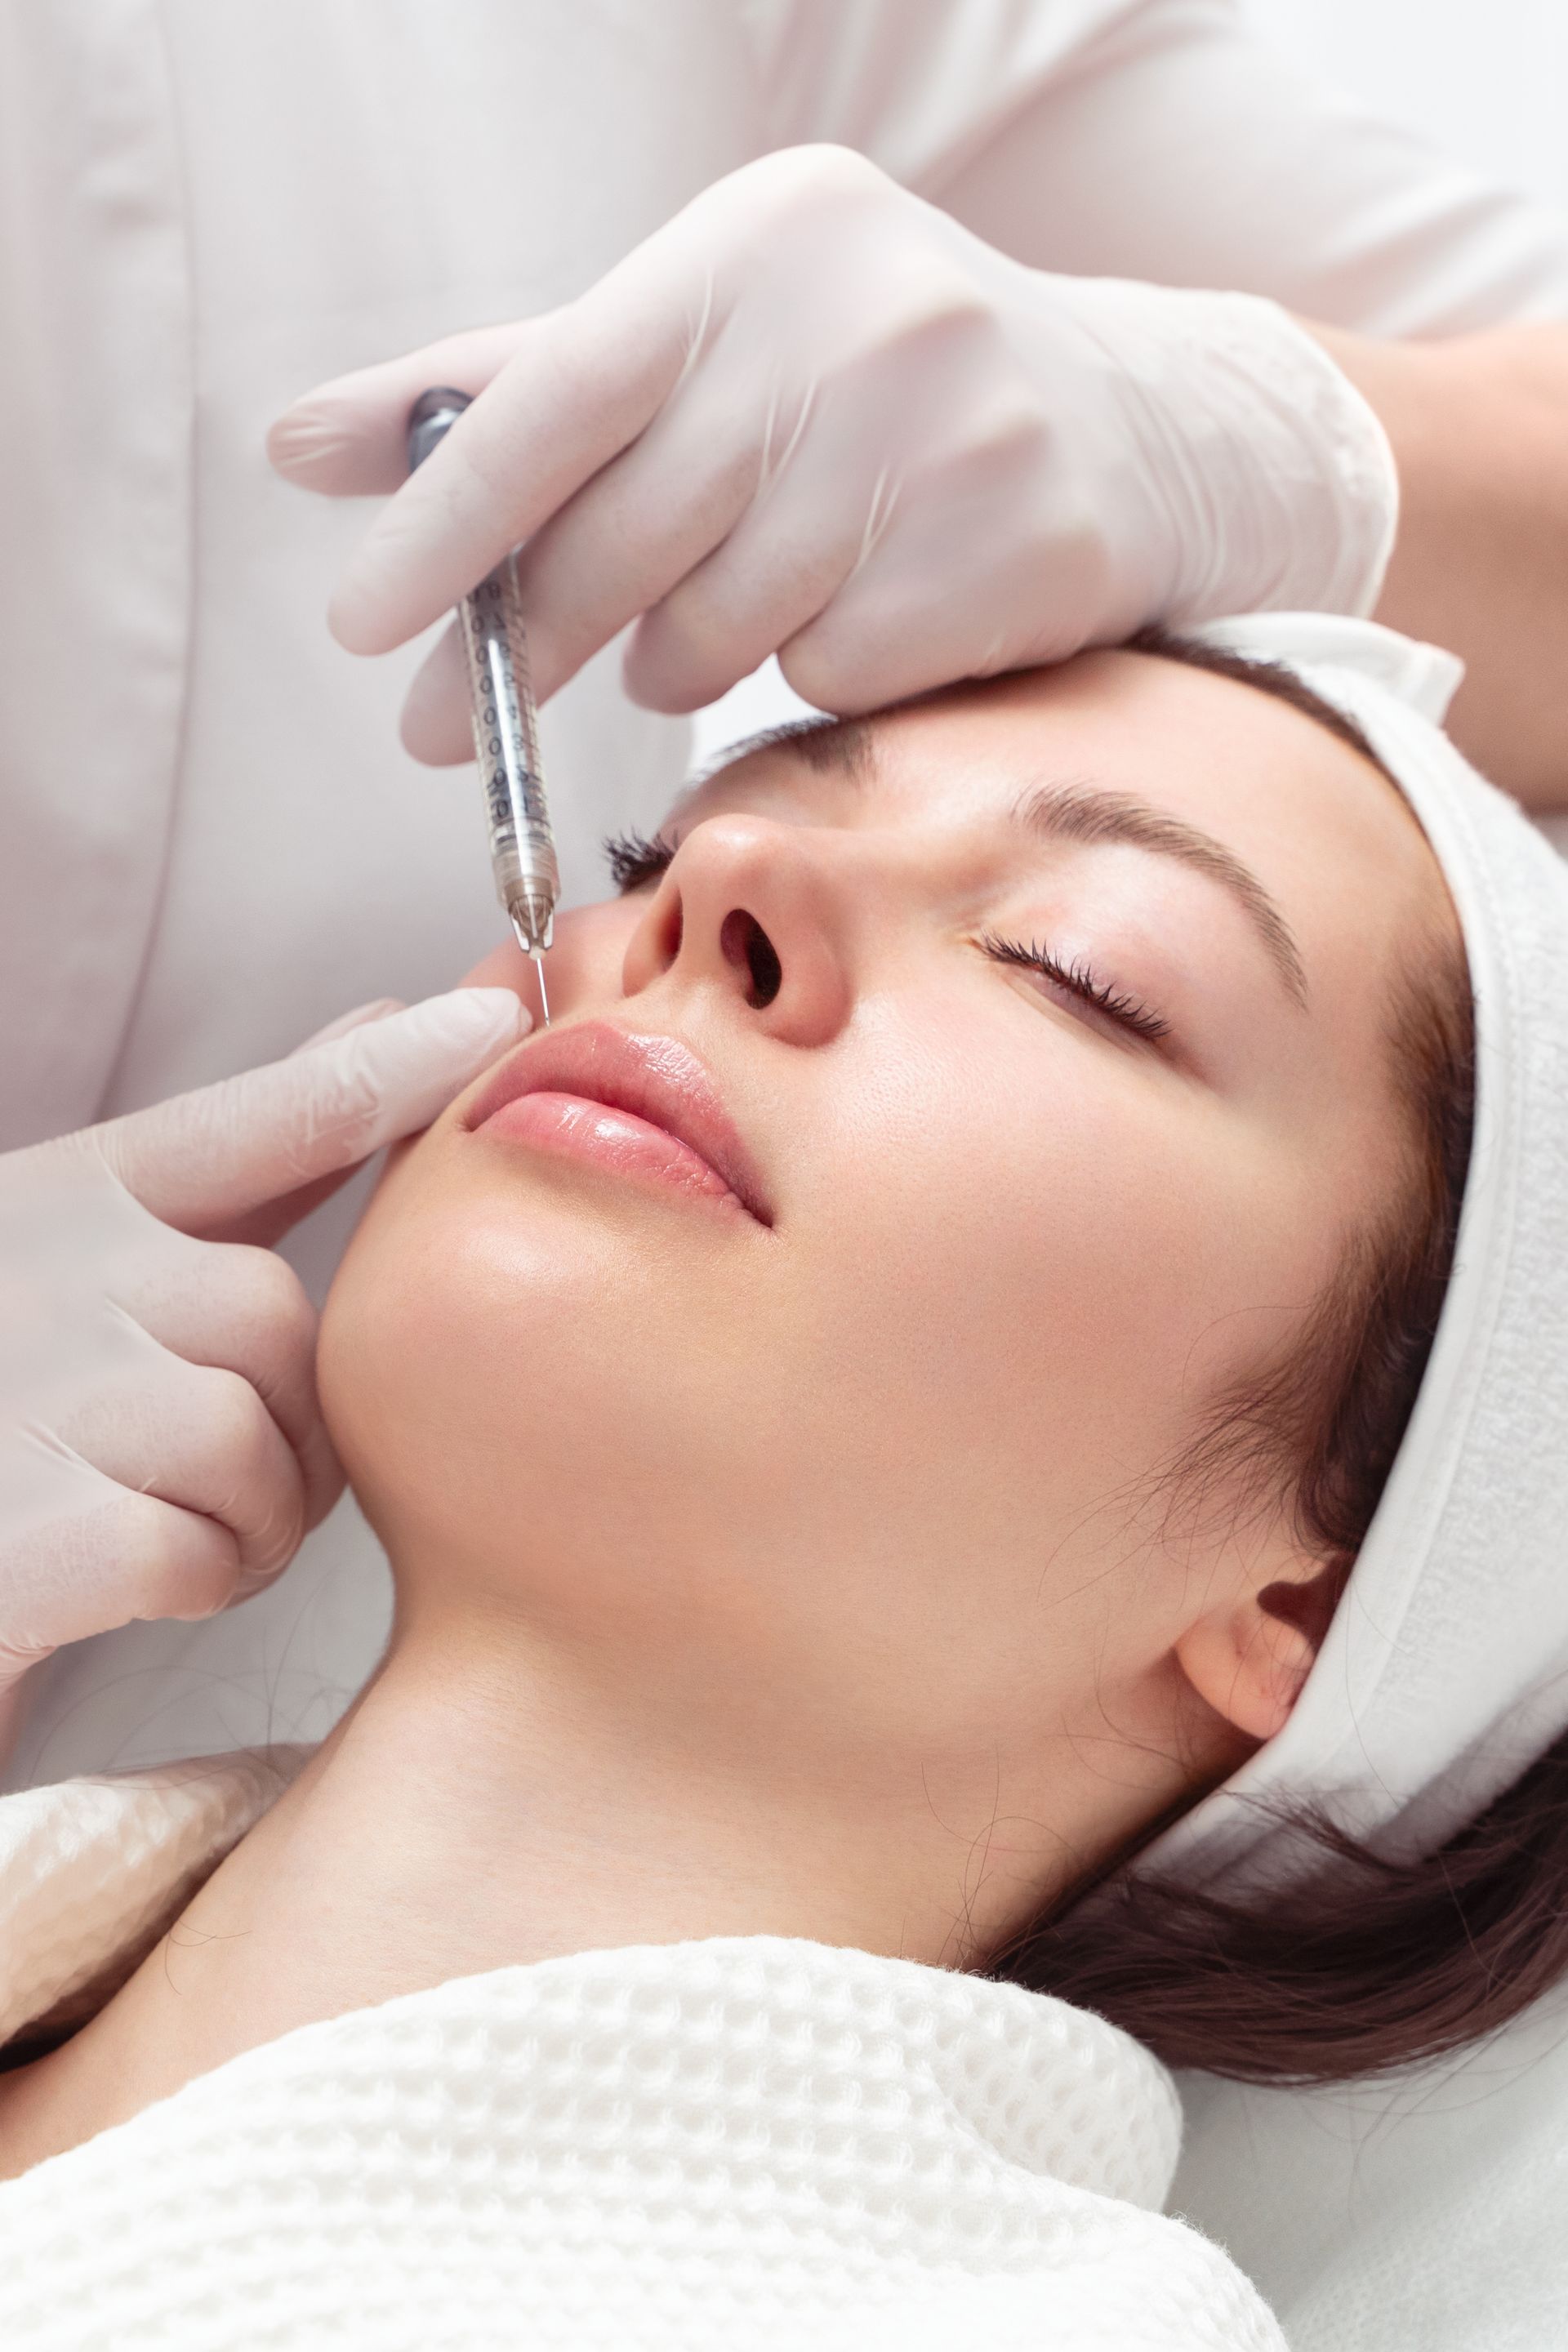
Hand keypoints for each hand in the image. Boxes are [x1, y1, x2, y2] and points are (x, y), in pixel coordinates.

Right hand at [0, 987, 525, 1739]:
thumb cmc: (0, 1416)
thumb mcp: (89, 1261)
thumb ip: (244, 1157)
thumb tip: (384, 1019)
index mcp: (70, 1194)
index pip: (271, 1115)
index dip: (394, 1065)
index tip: (498, 1003)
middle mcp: (51, 1264)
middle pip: (285, 1322)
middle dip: (280, 1425)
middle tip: (197, 1480)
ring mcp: (31, 1385)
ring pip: (258, 1443)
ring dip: (241, 1518)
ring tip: (148, 1530)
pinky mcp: (23, 1525)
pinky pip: (202, 1549)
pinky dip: (187, 1585)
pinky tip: (107, 1582)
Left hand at [268, 145, 1395, 756]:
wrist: (1138, 430)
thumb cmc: (864, 392)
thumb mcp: (700, 344)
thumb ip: (511, 393)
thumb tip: (303, 448)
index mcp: (761, 239)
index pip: (559, 393)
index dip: (446, 520)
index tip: (359, 625)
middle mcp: (865, 321)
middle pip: (624, 542)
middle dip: (523, 647)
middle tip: (458, 716)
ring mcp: (957, 441)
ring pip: (717, 636)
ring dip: (685, 656)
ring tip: (739, 605)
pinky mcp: (1020, 559)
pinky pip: (827, 683)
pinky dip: (810, 678)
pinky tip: (860, 615)